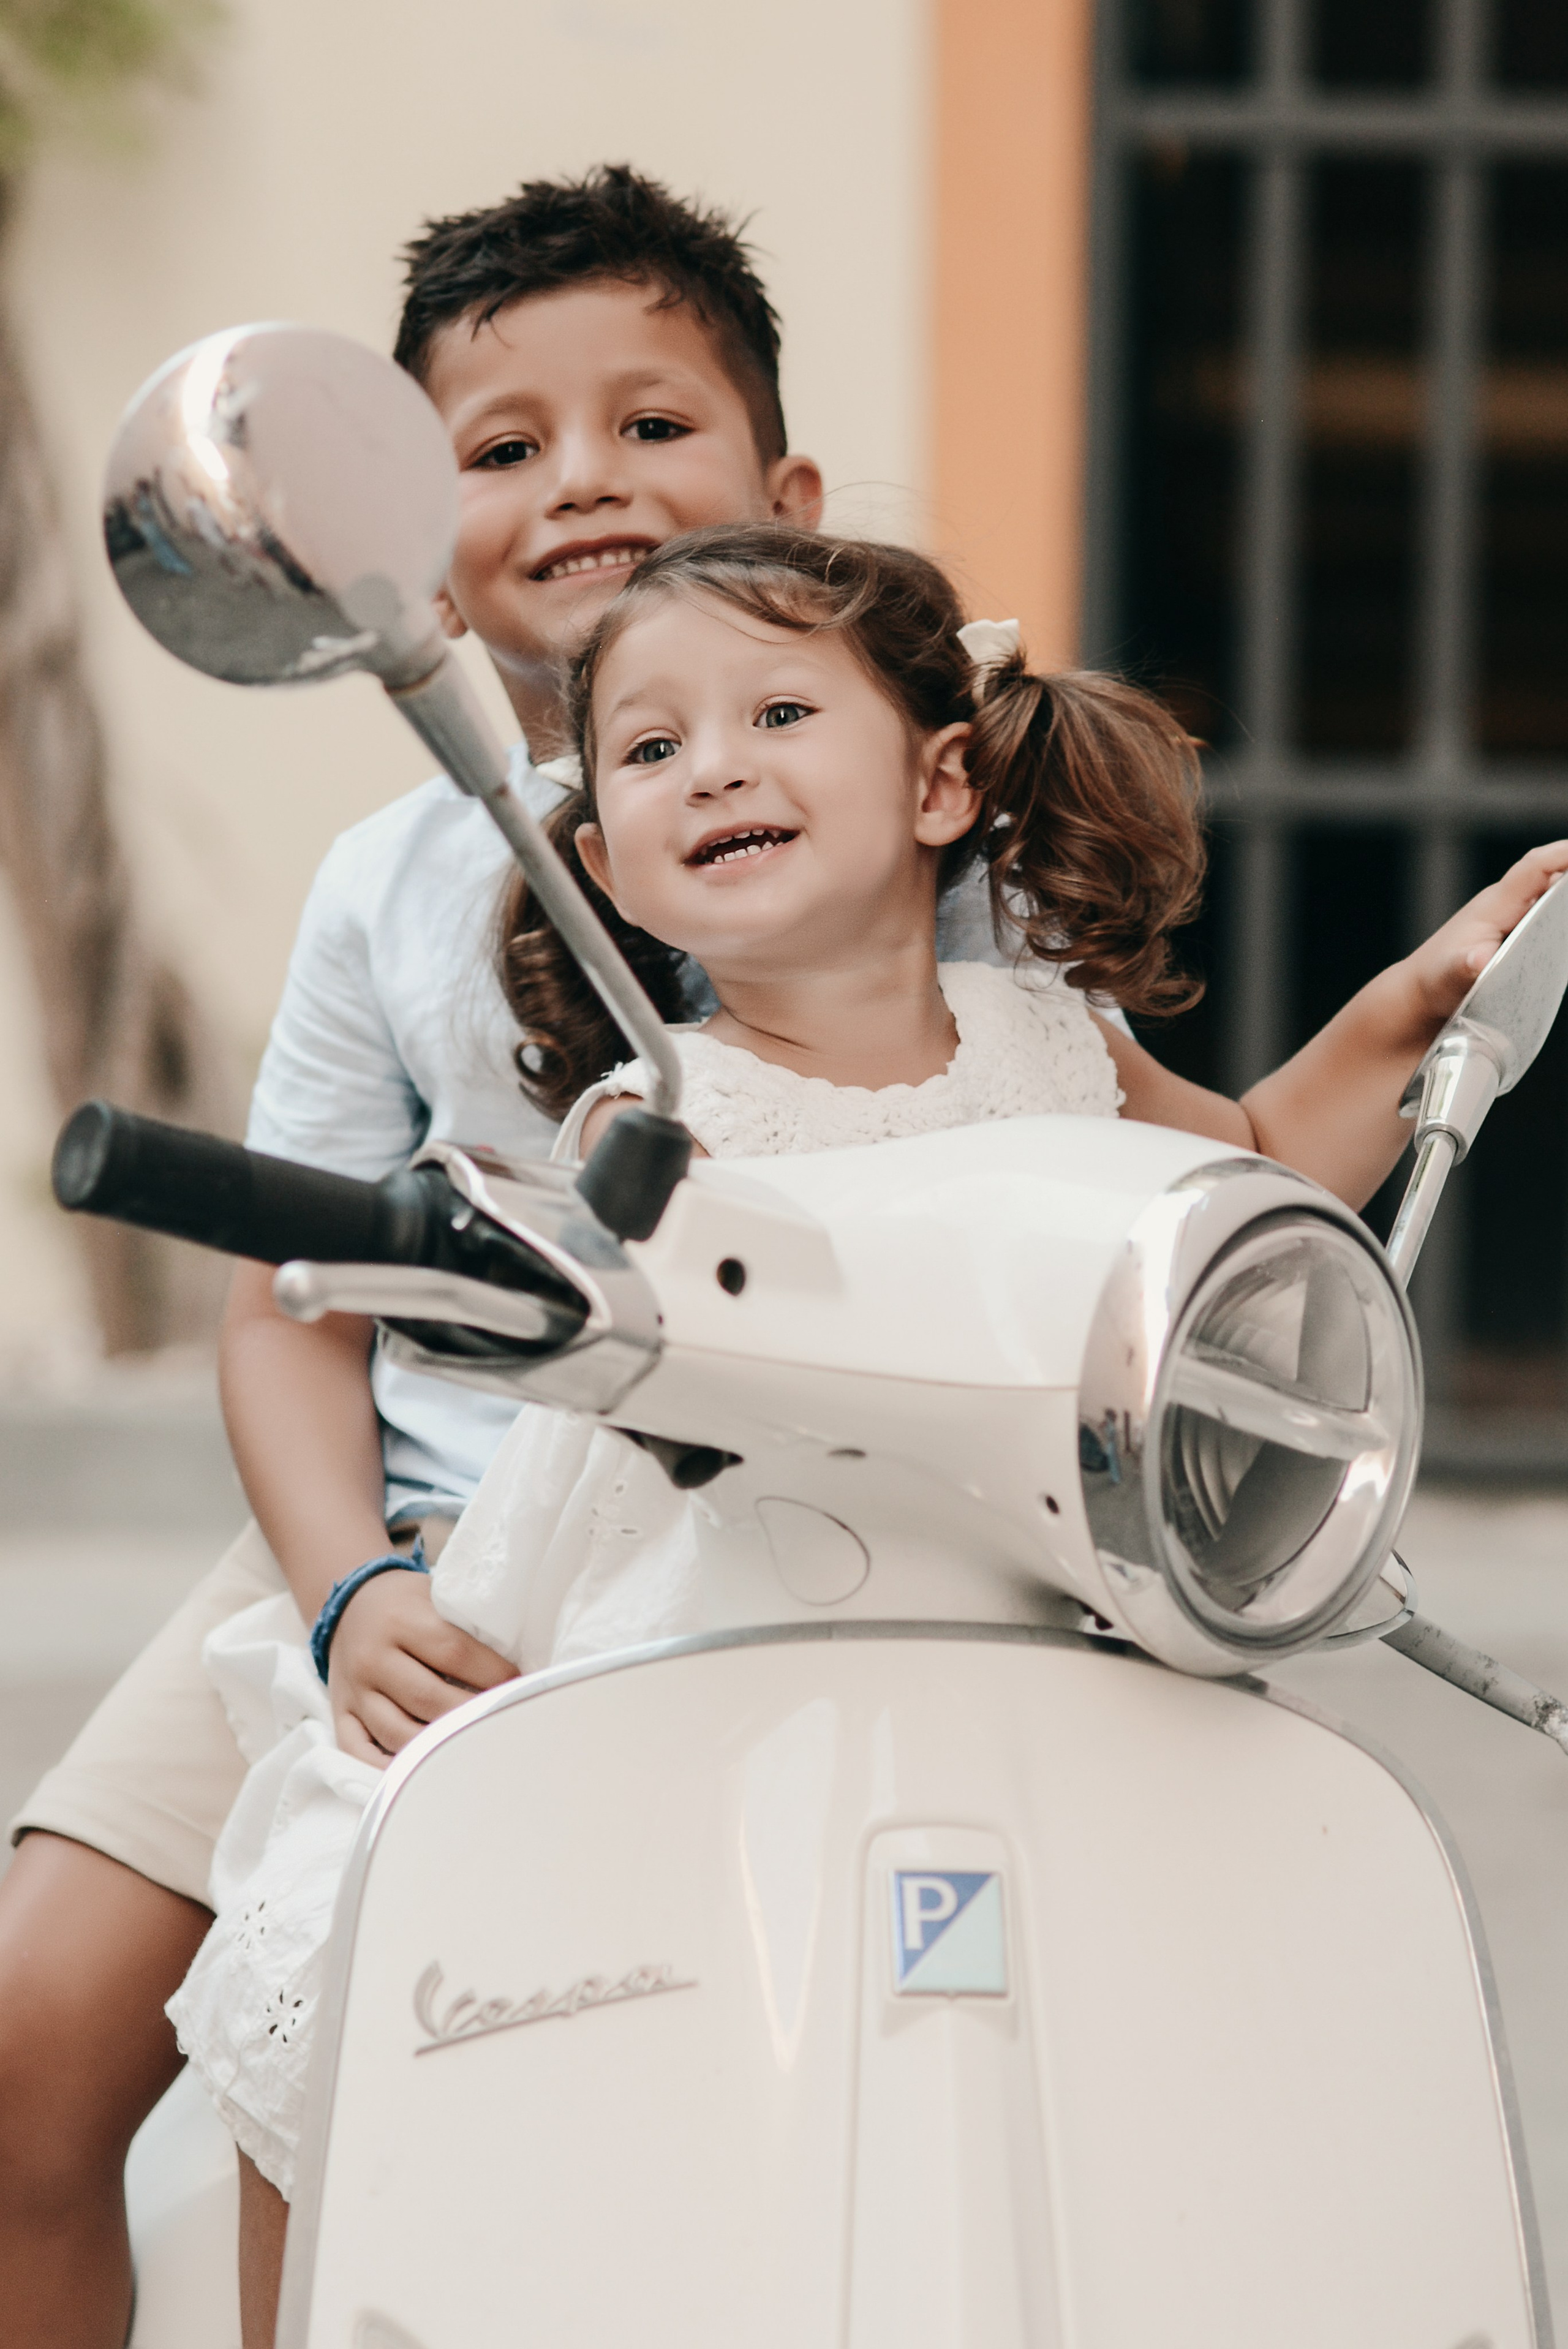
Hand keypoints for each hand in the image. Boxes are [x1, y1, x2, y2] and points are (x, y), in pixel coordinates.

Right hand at [328, 1568, 517, 1765]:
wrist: (349, 1603)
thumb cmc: (406, 1604)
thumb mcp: (434, 1597)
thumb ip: (466, 1627)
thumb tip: (517, 1665)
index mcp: (401, 1621)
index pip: (456, 1654)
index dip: (494, 1675)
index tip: (520, 1686)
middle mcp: (373, 1658)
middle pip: (430, 1700)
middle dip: (472, 1716)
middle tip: (504, 1724)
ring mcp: (355, 1691)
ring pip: (398, 1733)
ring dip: (439, 1749)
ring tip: (473, 1750)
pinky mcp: (341, 1714)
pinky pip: (359, 1752)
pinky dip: (387, 1770)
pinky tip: (420, 1776)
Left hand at [1406, 840, 1567, 1029]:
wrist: (1421, 993)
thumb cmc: (1434, 979)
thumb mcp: (1447, 976)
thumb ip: (1463, 967)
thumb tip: (1480, 961)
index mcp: (1495, 904)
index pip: (1535, 867)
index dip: (1564, 854)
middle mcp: (1508, 904)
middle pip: (1552, 875)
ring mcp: (1514, 918)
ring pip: (1553, 895)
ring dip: (1567, 897)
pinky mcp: (1519, 934)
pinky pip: (1550, 915)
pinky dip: (1563, 915)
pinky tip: (1564, 932)